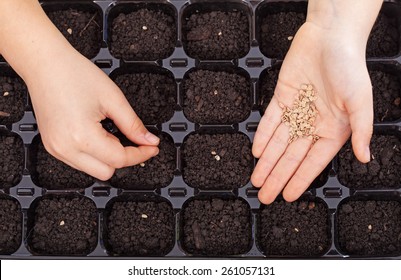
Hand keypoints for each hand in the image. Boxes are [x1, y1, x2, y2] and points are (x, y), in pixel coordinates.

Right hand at [27, 47, 159, 180]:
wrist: (44, 63)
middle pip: (106, 172)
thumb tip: (149, 141)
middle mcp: (65, 148)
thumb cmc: (73, 74)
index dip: (141, 154)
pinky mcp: (52, 146)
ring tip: (110, 131)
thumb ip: (133, 125)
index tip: (152, 147)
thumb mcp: (113, 98)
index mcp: (81, 137)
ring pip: (92, 170)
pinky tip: (97, 134)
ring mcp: (56, 149)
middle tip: (132, 139)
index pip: (119, 159)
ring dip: (108, 157)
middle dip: (123, 158)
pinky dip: (94, 154)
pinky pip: (79, 161)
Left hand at [251, 22, 372, 203]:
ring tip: (256, 180)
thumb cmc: (350, 67)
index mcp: (333, 129)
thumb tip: (365, 157)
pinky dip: (263, 136)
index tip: (288, 196)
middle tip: (265, 195)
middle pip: (291, 156)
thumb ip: (362, 130)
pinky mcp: (282, 97)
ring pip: (277, 142)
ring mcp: (296, 111)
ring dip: (266, 162)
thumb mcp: (361, 101)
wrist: (330, 37)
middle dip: (277, 177)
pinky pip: (270, 121)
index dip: (300, 179)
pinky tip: (256, 151)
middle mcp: (313, 124)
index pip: (313, 162)